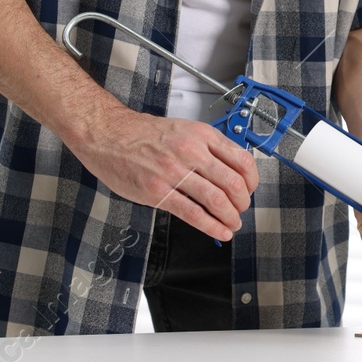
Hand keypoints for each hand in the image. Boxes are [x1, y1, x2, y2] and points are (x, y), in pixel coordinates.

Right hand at [74, 107, 258, 238]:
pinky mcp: (158, 192)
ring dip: (230, 217)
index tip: (251, 190)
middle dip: (243, 203)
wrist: (108, 134)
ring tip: (232, 224)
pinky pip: (193, 214)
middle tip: (241, 210)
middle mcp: (192, 152)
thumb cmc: (143, 133)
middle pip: (233, 183)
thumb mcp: (184, 129)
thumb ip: (207, 147)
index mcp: (202, 135)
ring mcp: (174, 172)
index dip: (253, 181)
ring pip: (216, 200)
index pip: (242, 160)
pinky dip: (211, 226)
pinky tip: (219, 232)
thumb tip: (229, 170)